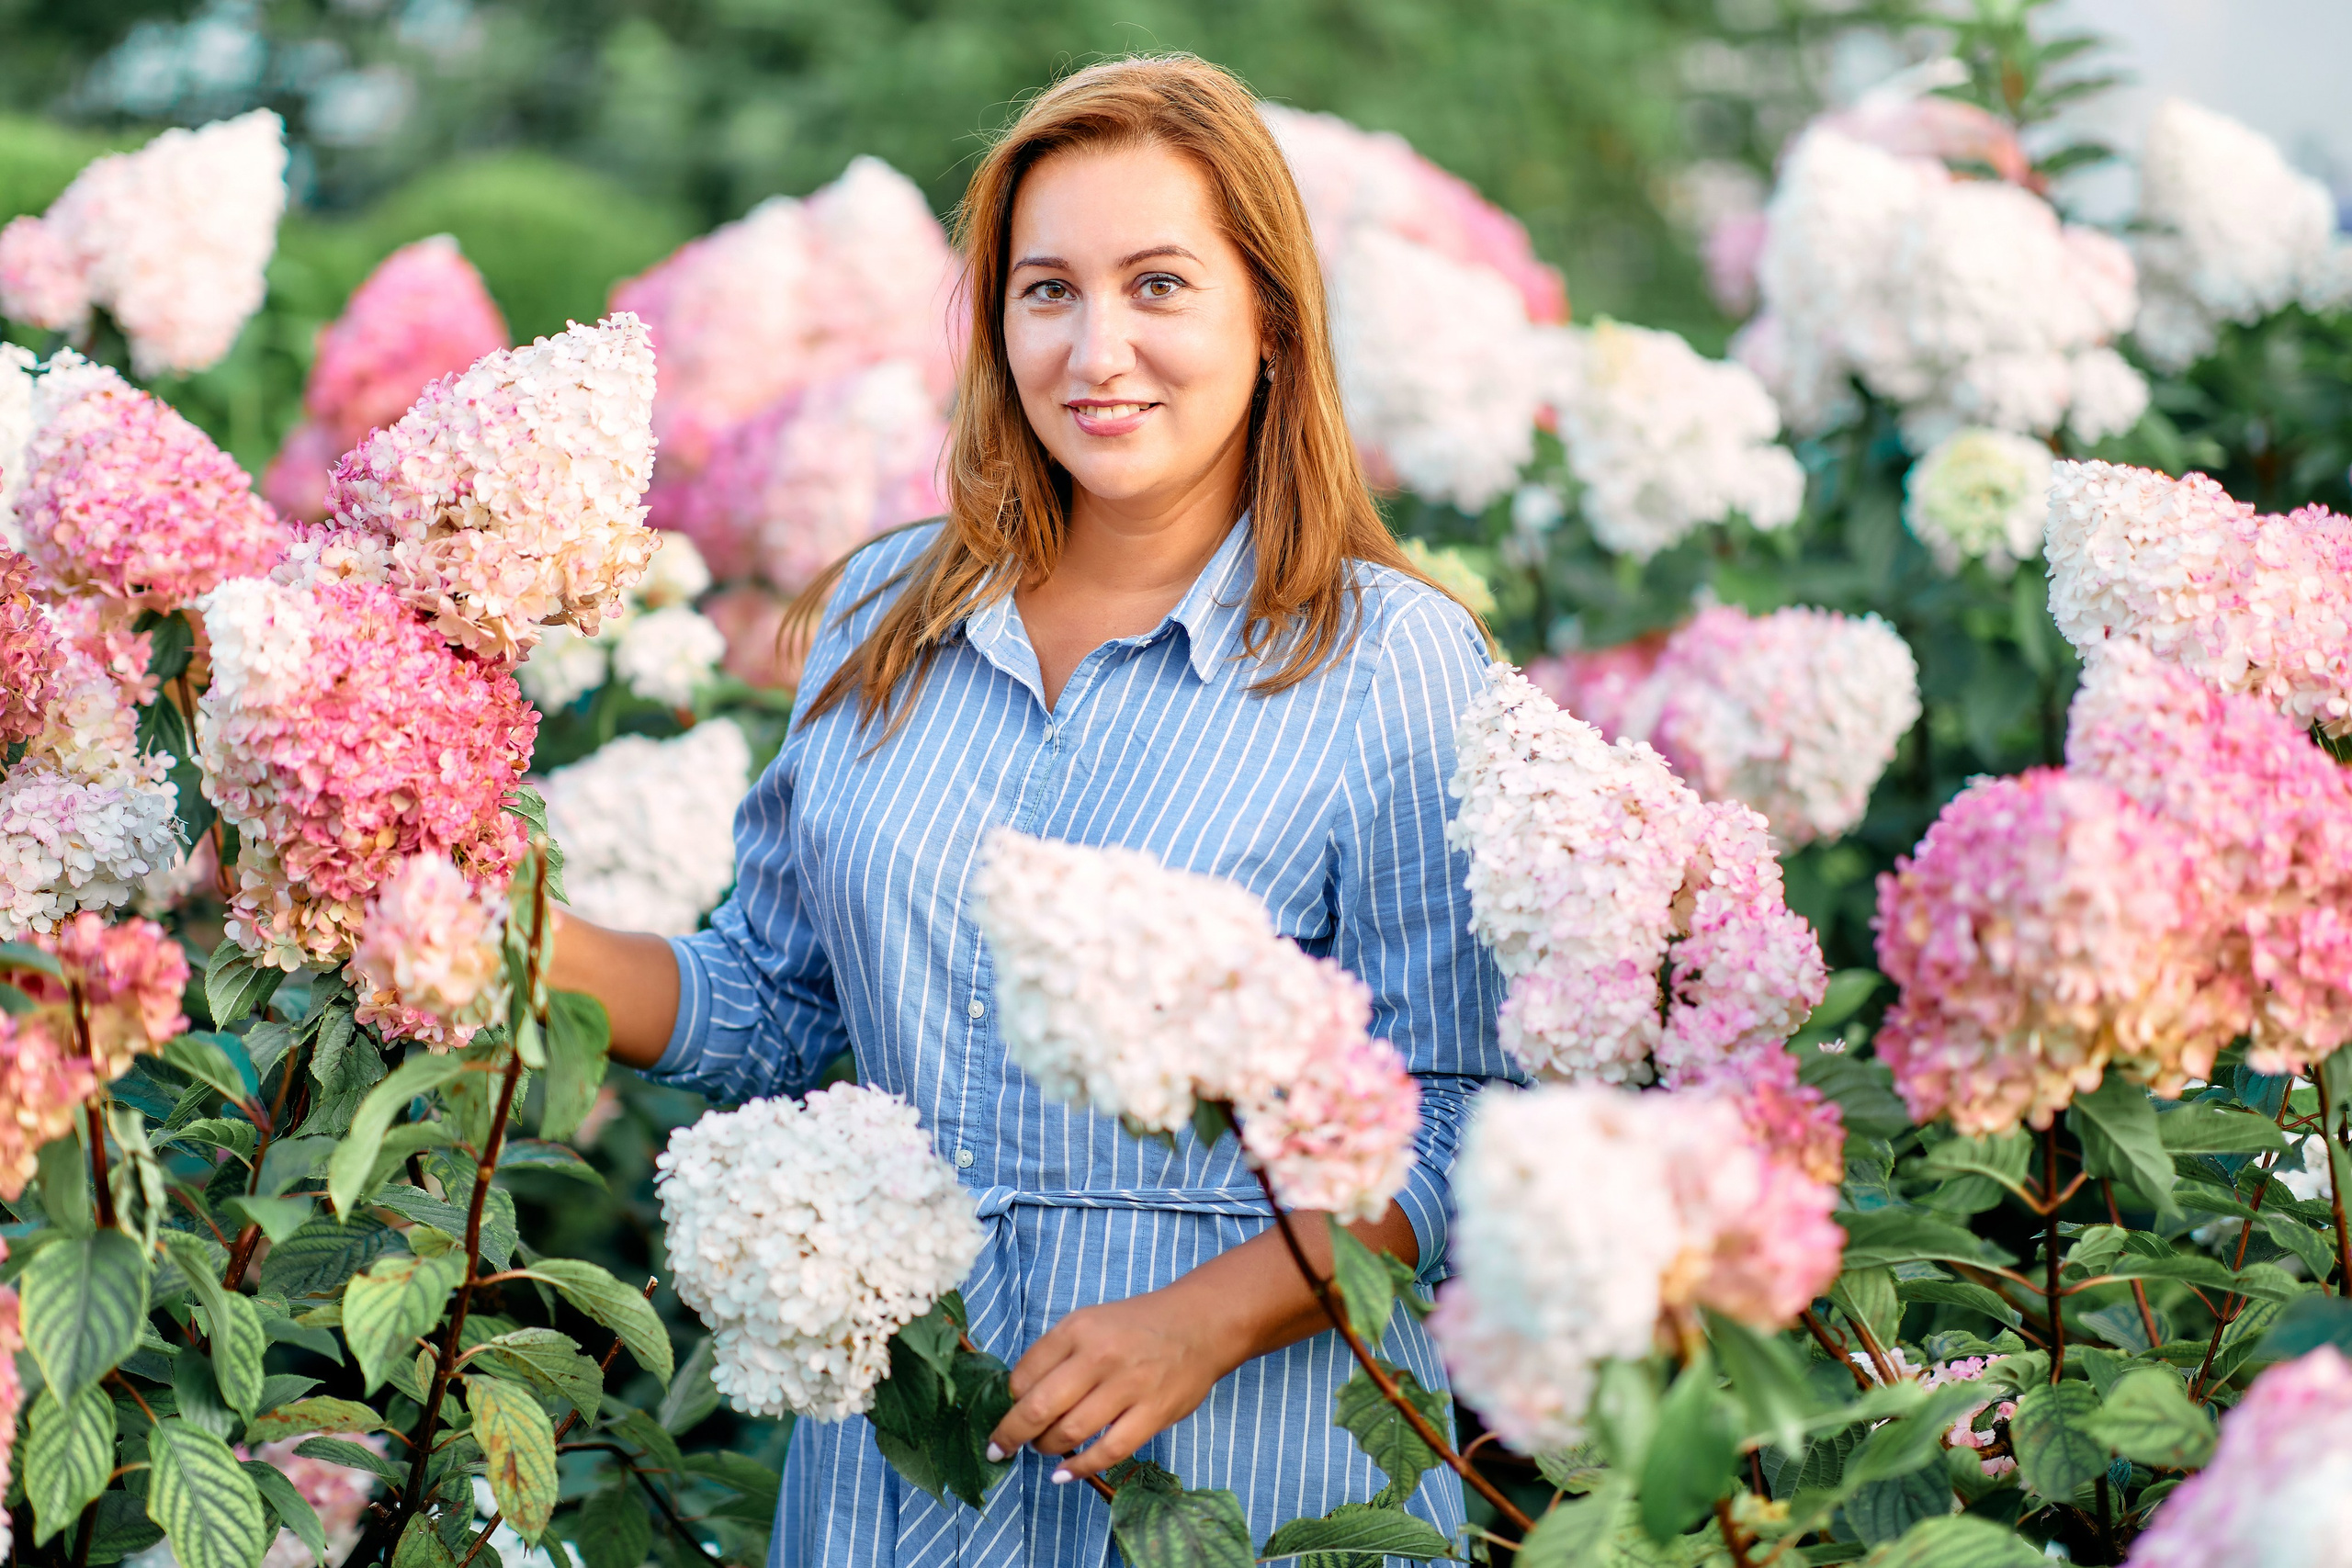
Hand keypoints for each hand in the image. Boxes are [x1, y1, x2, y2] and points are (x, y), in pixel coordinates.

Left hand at [985, 1282, 1244, 1482]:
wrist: (1199, 1323)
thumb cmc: (1137, 1326)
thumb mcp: (1090, 1322)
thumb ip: (1057, 1354)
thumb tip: (1018, 1398)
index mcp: (1077, 1329)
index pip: (1023, 1375)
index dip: (1008, 1402)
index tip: (1008, 1413)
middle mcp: (1099, 1356)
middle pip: (1038, 1407)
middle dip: (1011, 1435)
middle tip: (999, 1448)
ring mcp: (1128, 1386)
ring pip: (1069, 1432)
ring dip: (1046, 1449)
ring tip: (1043, 1449)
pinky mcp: (1153, 1413)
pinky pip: (1108, 1451)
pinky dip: (1080, 1468)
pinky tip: (1064, 1473)